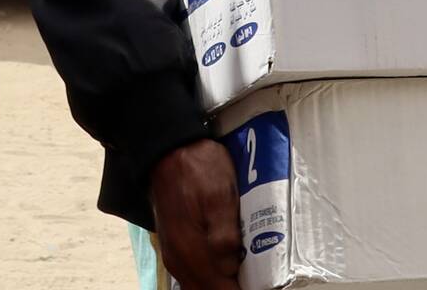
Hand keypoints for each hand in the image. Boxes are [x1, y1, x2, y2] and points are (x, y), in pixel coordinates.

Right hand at [148, 140, 241, 289]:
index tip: (258, 284)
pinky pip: (193, 274)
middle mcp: (178, 261)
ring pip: (198, 285)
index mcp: (191, 252)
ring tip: (244, 273)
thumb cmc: (199, 170)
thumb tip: (230, 269)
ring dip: (220, 283)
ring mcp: (173, 254)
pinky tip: (227, 264)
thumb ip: (224, 236)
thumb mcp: (220, 196)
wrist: (168, 150)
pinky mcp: (174, 246)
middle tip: (254, 278)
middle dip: (229, 287)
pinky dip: (209, 276)